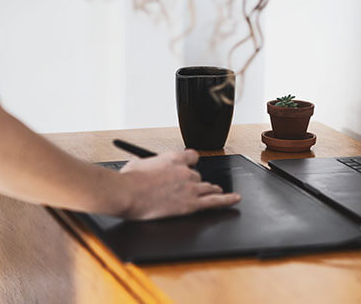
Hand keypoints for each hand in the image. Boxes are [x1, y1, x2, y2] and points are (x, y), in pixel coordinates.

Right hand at [117, 149, 240, 219]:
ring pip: (208, 187)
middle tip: (188, 187)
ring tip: (216, 190)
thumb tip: (141, 165)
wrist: (126, 193)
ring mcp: (191, 187)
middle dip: (194, 181)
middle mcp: (186, 170)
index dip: (192, 162)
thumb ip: (145, 164)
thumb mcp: (136, 164)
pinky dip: (226, 200)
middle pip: (198, 175)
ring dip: (211, 189)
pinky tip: (234, 199)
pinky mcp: (191, 203)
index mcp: (173, 157)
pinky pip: (214, 201)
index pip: (192, 156)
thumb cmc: (128, 181)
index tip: (191, 165)